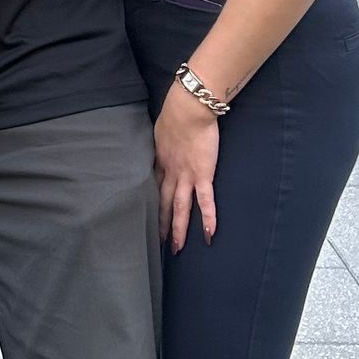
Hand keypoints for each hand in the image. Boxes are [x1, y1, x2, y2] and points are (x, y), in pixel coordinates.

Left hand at [155, 82, 220, 253]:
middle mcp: (170, 173)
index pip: (155, 188)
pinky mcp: (202, 175)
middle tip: (159, 243)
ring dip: (178, 229)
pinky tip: (209, 234)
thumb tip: (164, 142)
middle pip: (164, 204)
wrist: (188, 110)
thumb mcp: (161, 130)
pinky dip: (208, 218)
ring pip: (180, 208)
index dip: (152, 204)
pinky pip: (205, 201)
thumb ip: (163, 141)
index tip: (149, 217)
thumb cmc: (176, 114)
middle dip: (162, 224)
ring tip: (177, 248)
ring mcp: (186, 176)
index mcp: (161, 162)